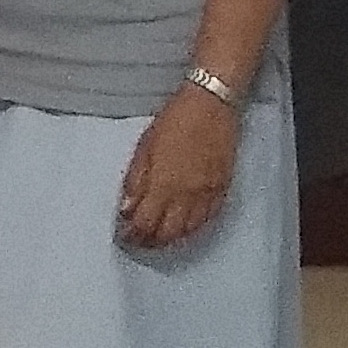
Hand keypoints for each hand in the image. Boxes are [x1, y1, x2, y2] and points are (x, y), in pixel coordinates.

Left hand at [118, 87, 242, 247]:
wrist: (212, 106)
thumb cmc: (174, 121)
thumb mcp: (144, 147)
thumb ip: (135, 181)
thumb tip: (126, 209)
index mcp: (164, 184)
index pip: (146, 223)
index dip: (133, 235)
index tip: (125, 237)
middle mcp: (187, 195)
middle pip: (167, 233)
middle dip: (151, 241)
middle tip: (139, 241)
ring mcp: (207, 194)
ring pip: (189, 230)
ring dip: (171, 238)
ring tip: (158, 237)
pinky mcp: (222, 189)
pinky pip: (208, 219)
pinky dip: (193, 228)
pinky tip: (183, 227)